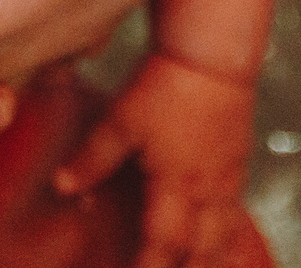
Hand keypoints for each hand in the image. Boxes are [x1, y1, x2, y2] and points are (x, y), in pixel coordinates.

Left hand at [54, 53, 264, 267]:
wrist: (212, 54)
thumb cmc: (165, 84)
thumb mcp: (122, 119)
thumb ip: (93, 157)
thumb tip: (61, 186)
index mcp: (177, 183)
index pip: (165, 243)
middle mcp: (207, 190)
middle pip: (202, 252)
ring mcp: (228, 180)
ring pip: (224, 239)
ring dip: (211, 262)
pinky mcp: (239, 167)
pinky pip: (237, 217)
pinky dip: (230, 242)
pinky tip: (226, 252)